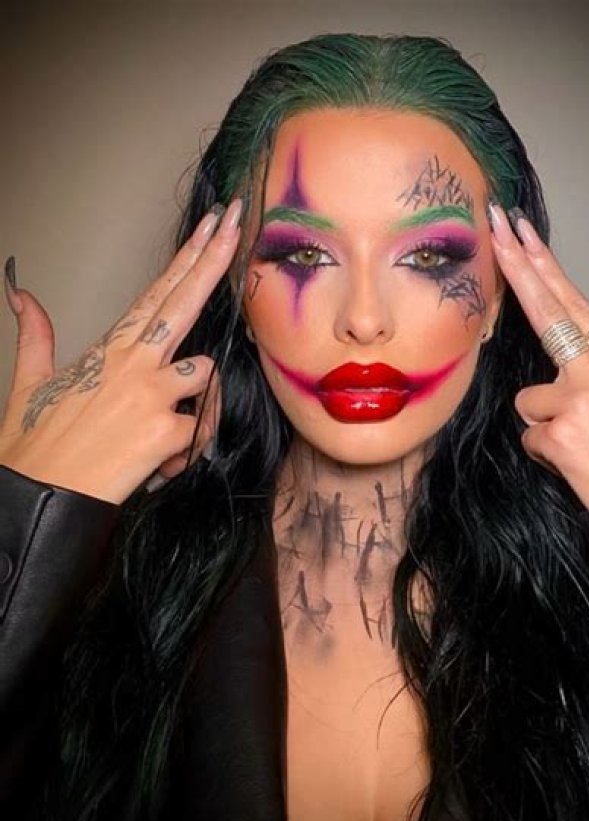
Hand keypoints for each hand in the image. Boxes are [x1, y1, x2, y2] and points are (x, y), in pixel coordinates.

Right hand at [0, 199, 242, 504]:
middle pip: (186, 301)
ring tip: (159, 435)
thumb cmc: (36, 446)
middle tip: (235, 222)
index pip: (158, 293)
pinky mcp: (166, 430)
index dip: (188, 257)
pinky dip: (185, 452)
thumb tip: (21, 296)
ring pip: (206, 375)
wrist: (37, 498)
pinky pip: (200, 431)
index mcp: (109, 349)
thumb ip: (36, 334)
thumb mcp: (29, 382)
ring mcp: (152, 393)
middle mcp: (134, 362)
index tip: (211, 226)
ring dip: (197, 403)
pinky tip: (158, 466)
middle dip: (215, 258)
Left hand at [489, 202, 588, 509]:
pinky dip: (549, 453)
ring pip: (530, 399)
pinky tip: (578, 464)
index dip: (545, 266)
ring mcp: (577, 401)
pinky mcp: (559, 435)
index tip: (523, 236)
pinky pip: (532, 437)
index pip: (575, 302)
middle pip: (545, 309)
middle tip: (494, 228)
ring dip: (547, 423)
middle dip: (516, 265)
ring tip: (587, 445)